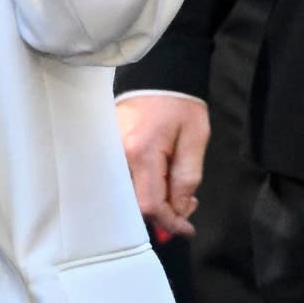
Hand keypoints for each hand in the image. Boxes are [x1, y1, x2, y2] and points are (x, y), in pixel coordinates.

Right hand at [116, 94, 210, 238]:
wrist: (159, 73)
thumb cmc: (180, 104)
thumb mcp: (195, 140)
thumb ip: (186, 179)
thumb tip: (178, 210)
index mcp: (141, 152)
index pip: (150, 204)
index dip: (170, 222)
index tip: (188, 228)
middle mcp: (119, 154)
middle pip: (134, 203)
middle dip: (162, 214)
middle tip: (185, 206)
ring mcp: (110, 149)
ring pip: (128, 192)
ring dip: (152, 201)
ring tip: (176, 192)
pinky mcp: (108, 145)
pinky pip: (122, 177)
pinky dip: (141, 187)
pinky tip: (160, 181)